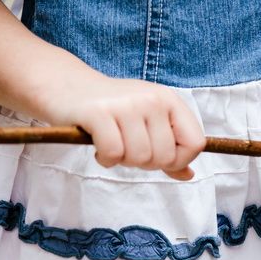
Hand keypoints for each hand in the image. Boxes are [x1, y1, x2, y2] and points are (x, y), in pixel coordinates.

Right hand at [44, 74, 205, 179]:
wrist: (65, 85)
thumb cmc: (111, 109)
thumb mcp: (146, 121)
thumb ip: (169, 148)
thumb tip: (188, 175)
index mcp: (169, 100)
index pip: (195, 143)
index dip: (180, 160)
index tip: (159, 157)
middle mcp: (152, 99)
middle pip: (165, 157)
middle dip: (145, 163)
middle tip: (127, 147)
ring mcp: (126, 105)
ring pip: (139, 157)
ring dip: (123, 160)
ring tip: (112, 143)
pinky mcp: (98, 112)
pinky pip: (113, 154)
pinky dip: (105, 159)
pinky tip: (98, 146)